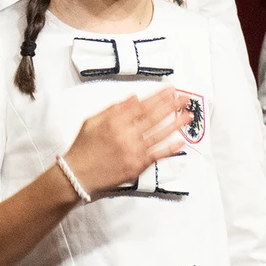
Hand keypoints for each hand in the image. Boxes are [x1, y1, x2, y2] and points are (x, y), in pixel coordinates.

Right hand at [63, 90, 189, 190]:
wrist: (77, 174)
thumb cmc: (83, 148)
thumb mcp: (92, 122)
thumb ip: (113, 109)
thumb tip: (133, 97)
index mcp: (113, 122)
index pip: (141, 106)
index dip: (158, 97)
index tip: (170, 90)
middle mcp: (124, 134)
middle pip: (152, 117)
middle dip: (171, 106)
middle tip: (185, 98)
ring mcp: (132, 150)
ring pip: (158, 134)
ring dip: (175, 124)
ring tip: (188, 115)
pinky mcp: (137, 165)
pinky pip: (157, 155)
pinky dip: (170, 148)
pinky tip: (181, 141)